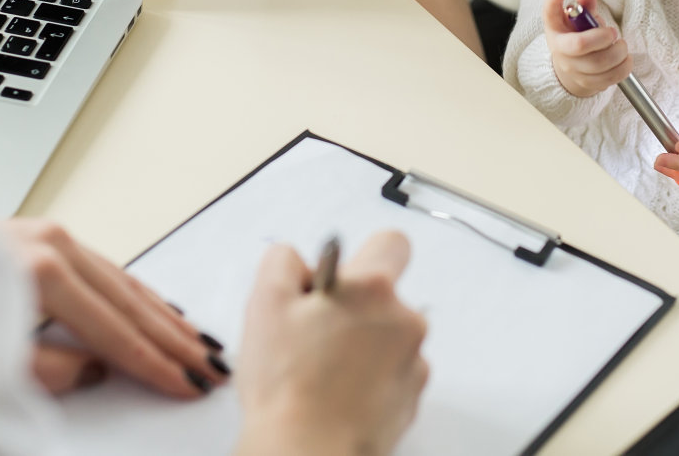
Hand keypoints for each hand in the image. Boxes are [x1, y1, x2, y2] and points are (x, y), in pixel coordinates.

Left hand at [2, 217, 228, 397]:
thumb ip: (46, 370)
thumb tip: (96, 369)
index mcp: (41, 274)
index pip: (115, 332)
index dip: (156, 365)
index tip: (191, 386)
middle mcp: (52, 245)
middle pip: (129, 303)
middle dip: (176, 341)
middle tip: (215, 368)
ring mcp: (48, 234)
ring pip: (122, 281)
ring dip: (163, 316)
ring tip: (201, 342)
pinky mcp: (41, 235)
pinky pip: (103, 267)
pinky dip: (135, 292)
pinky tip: (159, 306)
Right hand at [234, 231, 428, 455]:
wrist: (307, 452)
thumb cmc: (288, 385)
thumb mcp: (265, 302)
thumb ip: (283, 261)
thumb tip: (298, 259)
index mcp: (373, 289)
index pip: (391, 243)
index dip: (362, 257)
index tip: (338, 281)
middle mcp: (405, 321)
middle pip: (385, 296)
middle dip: (354, 308)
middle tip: (313, 333)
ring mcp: (413, 363)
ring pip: (387, 338)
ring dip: (361, 346)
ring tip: (320, 371)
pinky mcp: (410, 399)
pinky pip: (392, 374)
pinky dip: (369, 380)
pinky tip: (336, 393)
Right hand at [542, 0, 631, 96]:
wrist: (571, 71)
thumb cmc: (576, 39)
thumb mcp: (576, 21)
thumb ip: (584, 5)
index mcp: (555, 30)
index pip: (549, 14)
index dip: (553, 0)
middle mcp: (560, 51)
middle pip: (580, 44)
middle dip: (603, 36)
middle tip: (612, 33)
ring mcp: (573, 70)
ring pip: (599, 63)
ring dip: (618, 52)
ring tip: (621, 46)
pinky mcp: (587, 84)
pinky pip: (610, 78)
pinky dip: (624, 67)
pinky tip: (625, 60)